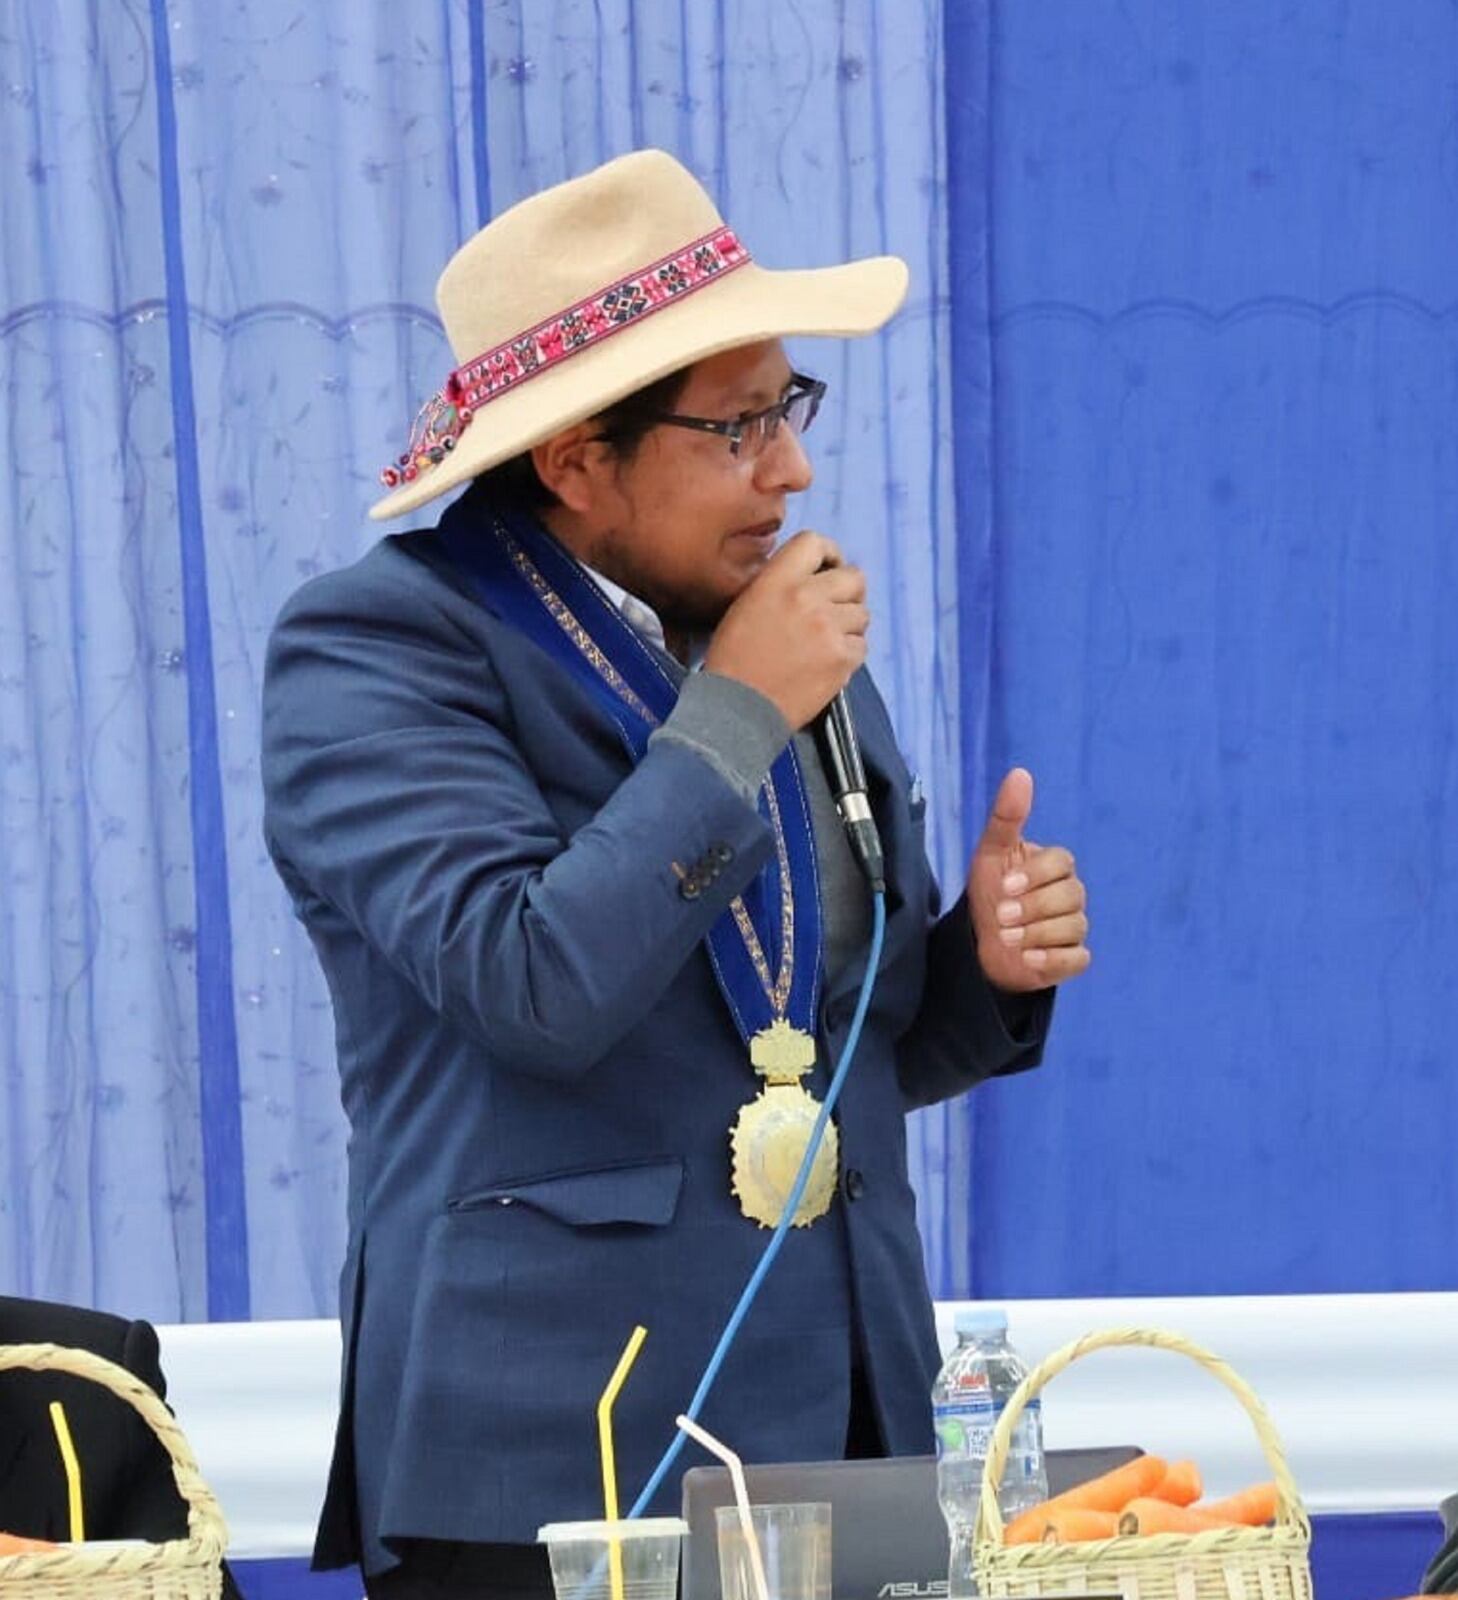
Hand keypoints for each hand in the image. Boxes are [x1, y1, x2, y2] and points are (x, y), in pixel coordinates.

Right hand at [703, 531, 868, 727]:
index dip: (828, 555)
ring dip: (848, 626)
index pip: (815, 542)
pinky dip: (849, 654)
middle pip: (853, 577)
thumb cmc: (734, 661)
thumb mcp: (745, 605)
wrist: (737, 707)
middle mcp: (806, 597)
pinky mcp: (841, 658)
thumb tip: (813, 578)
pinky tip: (826, 663)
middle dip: (849, 592)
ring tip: (825, 643)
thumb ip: (779, 584)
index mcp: (777, 581)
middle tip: (837, 609)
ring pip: (862, 614)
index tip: (829, 569)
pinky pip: (861, 645)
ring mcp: (828, 628)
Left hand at [967, 767, 1090, 991]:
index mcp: (1055, 866)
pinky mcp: (1073, 957)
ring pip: (1074, 926)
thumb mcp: (991, 853)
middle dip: (1032, 907)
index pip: (1062, 862)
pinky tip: (1028, 959)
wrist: (980, 942)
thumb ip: (1006, 816)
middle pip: (1071, 895)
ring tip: (1007, 937)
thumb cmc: (991, 891)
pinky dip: (1052, 960)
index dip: (1035, 875)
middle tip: (1001, 916)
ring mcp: (1074, 926)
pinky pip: (1078, 958)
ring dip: (1036, 934)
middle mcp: (1070, 894)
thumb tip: (1021, 772)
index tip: (1004, 886)